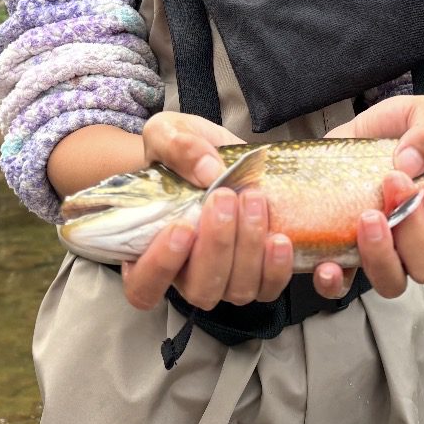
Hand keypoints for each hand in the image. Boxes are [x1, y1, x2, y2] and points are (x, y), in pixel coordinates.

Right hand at [120, 112, 292, 310]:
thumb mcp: (168, 133)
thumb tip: (208, 171)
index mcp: (147, 251)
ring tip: (254, 200)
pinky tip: (280, 237)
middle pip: (199, 289)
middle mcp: (185, 275)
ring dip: (249, 248)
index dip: (160, 267)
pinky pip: (268, 288)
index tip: (181, 228)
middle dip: (216, 246)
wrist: (217, 153)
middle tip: (225, 198)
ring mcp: (223, 280)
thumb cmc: (181, 151)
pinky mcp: (257, 274)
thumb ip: (177, 146)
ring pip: (236, 289)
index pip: (143, 285)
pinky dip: (277, 268)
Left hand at [314, 95, 423, 297]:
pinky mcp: (345, 253)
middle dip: (413, 230)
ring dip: (381, 256)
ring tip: (367, 215)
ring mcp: (385, 254)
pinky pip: (342, 286)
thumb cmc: (404, 127)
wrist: (361, 129)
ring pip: (392, 283)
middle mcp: (422, 246)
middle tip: (394, 184)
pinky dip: (335, 282)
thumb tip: (410, 161)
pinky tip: (328, 264)